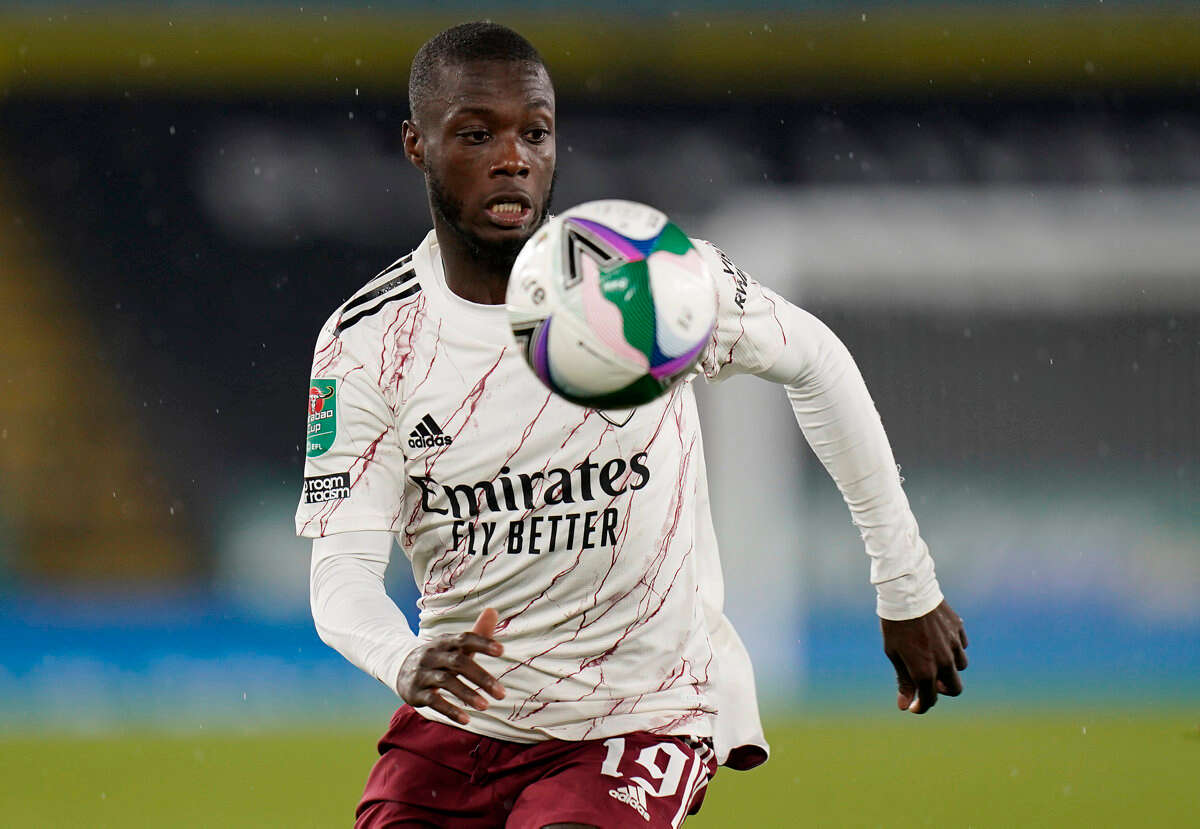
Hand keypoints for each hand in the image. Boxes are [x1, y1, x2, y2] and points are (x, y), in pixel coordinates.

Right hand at [396, 607, 506, 724]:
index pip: (465, 638)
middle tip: (501, 694)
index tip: (502, 651)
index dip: (483, 643)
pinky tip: (466, 720)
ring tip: (486, 706)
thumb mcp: (455, 644)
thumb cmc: (439, 656)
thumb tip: (493, 610)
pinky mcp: (415, 692)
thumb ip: (477, 632)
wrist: (400, 667)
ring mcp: (423, 673)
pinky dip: (450, 710)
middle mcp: (433, 654)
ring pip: (446, 682)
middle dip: (481, 677)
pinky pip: (433, 701)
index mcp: (445, 641)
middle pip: (459, 662)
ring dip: (467, 694)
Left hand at [880, 600, 967, 714]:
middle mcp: (944, 661)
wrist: (906, 593)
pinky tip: (939, 641)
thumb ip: (903, 681)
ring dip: (949, 668)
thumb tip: (905, 706)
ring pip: (961, 667)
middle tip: (929, 683)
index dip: (922, 706)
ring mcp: (954, 644)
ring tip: (934, 658)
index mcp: (925, 670)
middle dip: (943, 691)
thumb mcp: (894, 654)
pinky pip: (962, 646)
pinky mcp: (959, 629)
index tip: (914, 706)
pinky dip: (953, 649)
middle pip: (955, 689)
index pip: (930, 699)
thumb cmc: (895, 625)